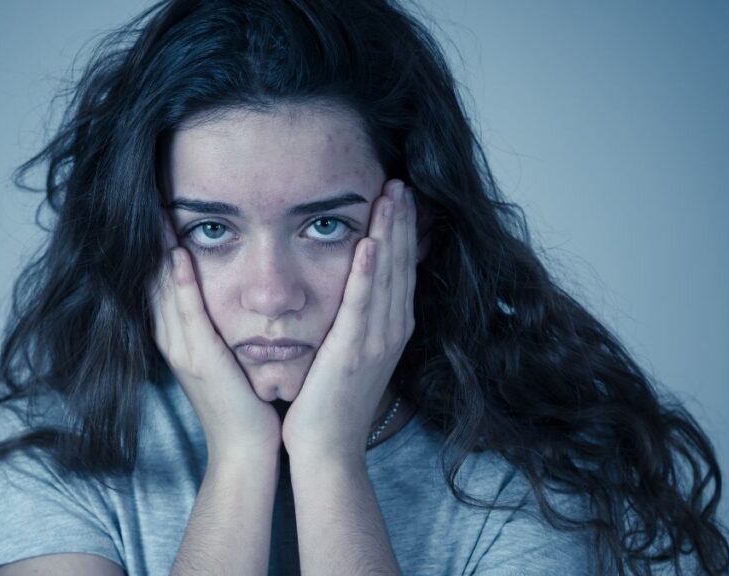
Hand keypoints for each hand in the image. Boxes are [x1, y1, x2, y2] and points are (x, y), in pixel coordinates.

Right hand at [149, 214, 281, 462]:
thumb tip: (226, 290)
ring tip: (158, 211)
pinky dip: (183, 284)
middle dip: (151, 238)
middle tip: (146, 194)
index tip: (159, 206)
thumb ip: (219, 324)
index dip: (155, 244)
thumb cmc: (245, 401)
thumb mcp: (226, 355)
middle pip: (155, 279)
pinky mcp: (201, 361)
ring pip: (166, 290)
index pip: (161, 281)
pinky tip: (179, 256)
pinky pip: (189, 315)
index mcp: (180, 338)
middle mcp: (174, 340)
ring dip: (161, 249)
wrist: (247, 449)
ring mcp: (184, 350)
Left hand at [281, 179, 416, 460]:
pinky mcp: (354, 353)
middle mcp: (390, 330)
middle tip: (400, 181)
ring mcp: (376, 342)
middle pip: (401, 264)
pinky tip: (371, 244)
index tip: (399, 195)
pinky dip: (369, 274)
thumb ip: (353, 319)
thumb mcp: (347, 352)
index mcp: (389, 328)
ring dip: (391, 234)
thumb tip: (349, 288)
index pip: (400, 268)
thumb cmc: (329, 402)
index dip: (403, 230)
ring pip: (389, 276)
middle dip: (402, 221)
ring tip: (392, 195)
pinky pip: (363, 305)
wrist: (326, 448)